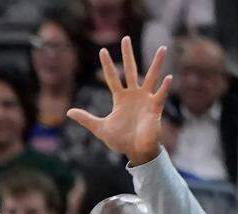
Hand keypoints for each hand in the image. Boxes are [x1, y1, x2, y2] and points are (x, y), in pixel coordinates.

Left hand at [67, 37, 171, 165]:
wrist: (135, 151)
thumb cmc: (120, 140)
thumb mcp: (100, 128)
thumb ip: (86, 118)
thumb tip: (68, 111)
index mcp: (120, 98)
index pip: (112, 77)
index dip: (107, 65)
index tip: (101, 50)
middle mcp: (133, 94)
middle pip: (130, 70)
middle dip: (127, 55)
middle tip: (125, 38)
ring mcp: (146, 99)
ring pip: (151, 77)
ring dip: (157, 63)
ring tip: (162, 48)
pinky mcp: (155, 108)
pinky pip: (161, 95)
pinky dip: (165, 87)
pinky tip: (168, 78)